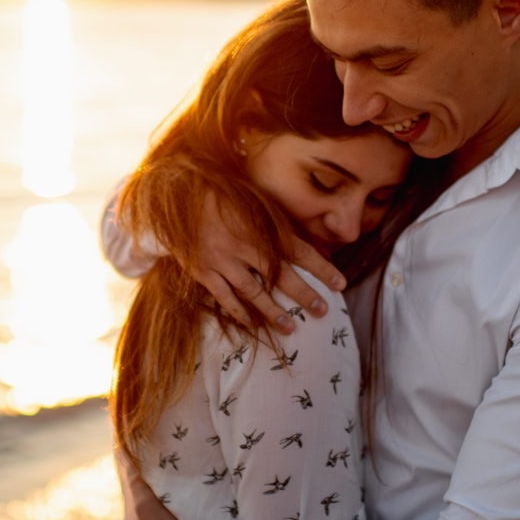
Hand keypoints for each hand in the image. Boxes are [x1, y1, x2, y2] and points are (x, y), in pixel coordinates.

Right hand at [191, 192, 344, 334]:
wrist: (179, 191)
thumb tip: (308, 244)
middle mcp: (244, 245)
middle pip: (281, 276)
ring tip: (290, 328)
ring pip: (253, 292)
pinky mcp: (203, 270)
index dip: (322, 268)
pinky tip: (252, 324)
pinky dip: (239, 312)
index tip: (340, 284)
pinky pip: (224, 296)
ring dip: (273, 311)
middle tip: (322, 311)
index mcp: (261, 226)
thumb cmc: (224, 194)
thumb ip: (277, 224)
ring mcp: (222, 259)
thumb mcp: (255, 201)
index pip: (300, 251)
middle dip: (304, 295)